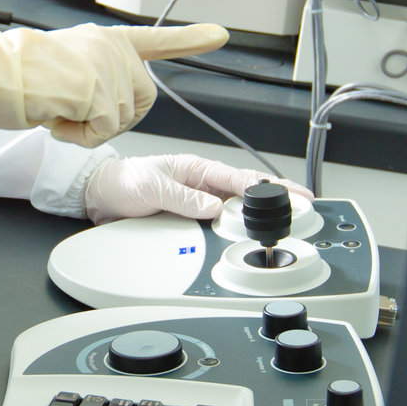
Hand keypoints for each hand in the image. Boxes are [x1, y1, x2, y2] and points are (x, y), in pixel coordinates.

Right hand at [0, 23, 227, 145]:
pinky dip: (78, 137)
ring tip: (55, 108)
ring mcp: (106, 65)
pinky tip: (55, 116)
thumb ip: (93, 76)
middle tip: (75, 113)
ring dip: (87, 129)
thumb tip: (104, 103)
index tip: (219, 35)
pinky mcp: (98, 88)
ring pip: (121, 120)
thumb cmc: (12, 77)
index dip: (189, 40)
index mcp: (103, 40)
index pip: (154, 39)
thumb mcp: (64, 67)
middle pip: (142, 101)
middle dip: (115, 119)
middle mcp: (110, 47)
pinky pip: (104, 131)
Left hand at [83, 154, 310, 223]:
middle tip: (304, 209)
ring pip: (236, 210)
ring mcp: (199, 201)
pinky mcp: (191, 217)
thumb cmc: (124, 182)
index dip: (270, 187)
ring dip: (257, 217)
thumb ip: (183, 199)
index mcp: (197, 169)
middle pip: (247, 194)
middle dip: (276, 200)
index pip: (241, 179)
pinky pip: (219, 223)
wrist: (101, 196)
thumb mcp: (152, 188)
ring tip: (285, 224)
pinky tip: (249, 236)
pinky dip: (236, 229)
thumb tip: (212, 209)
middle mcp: (202, 184)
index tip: (294, 195)